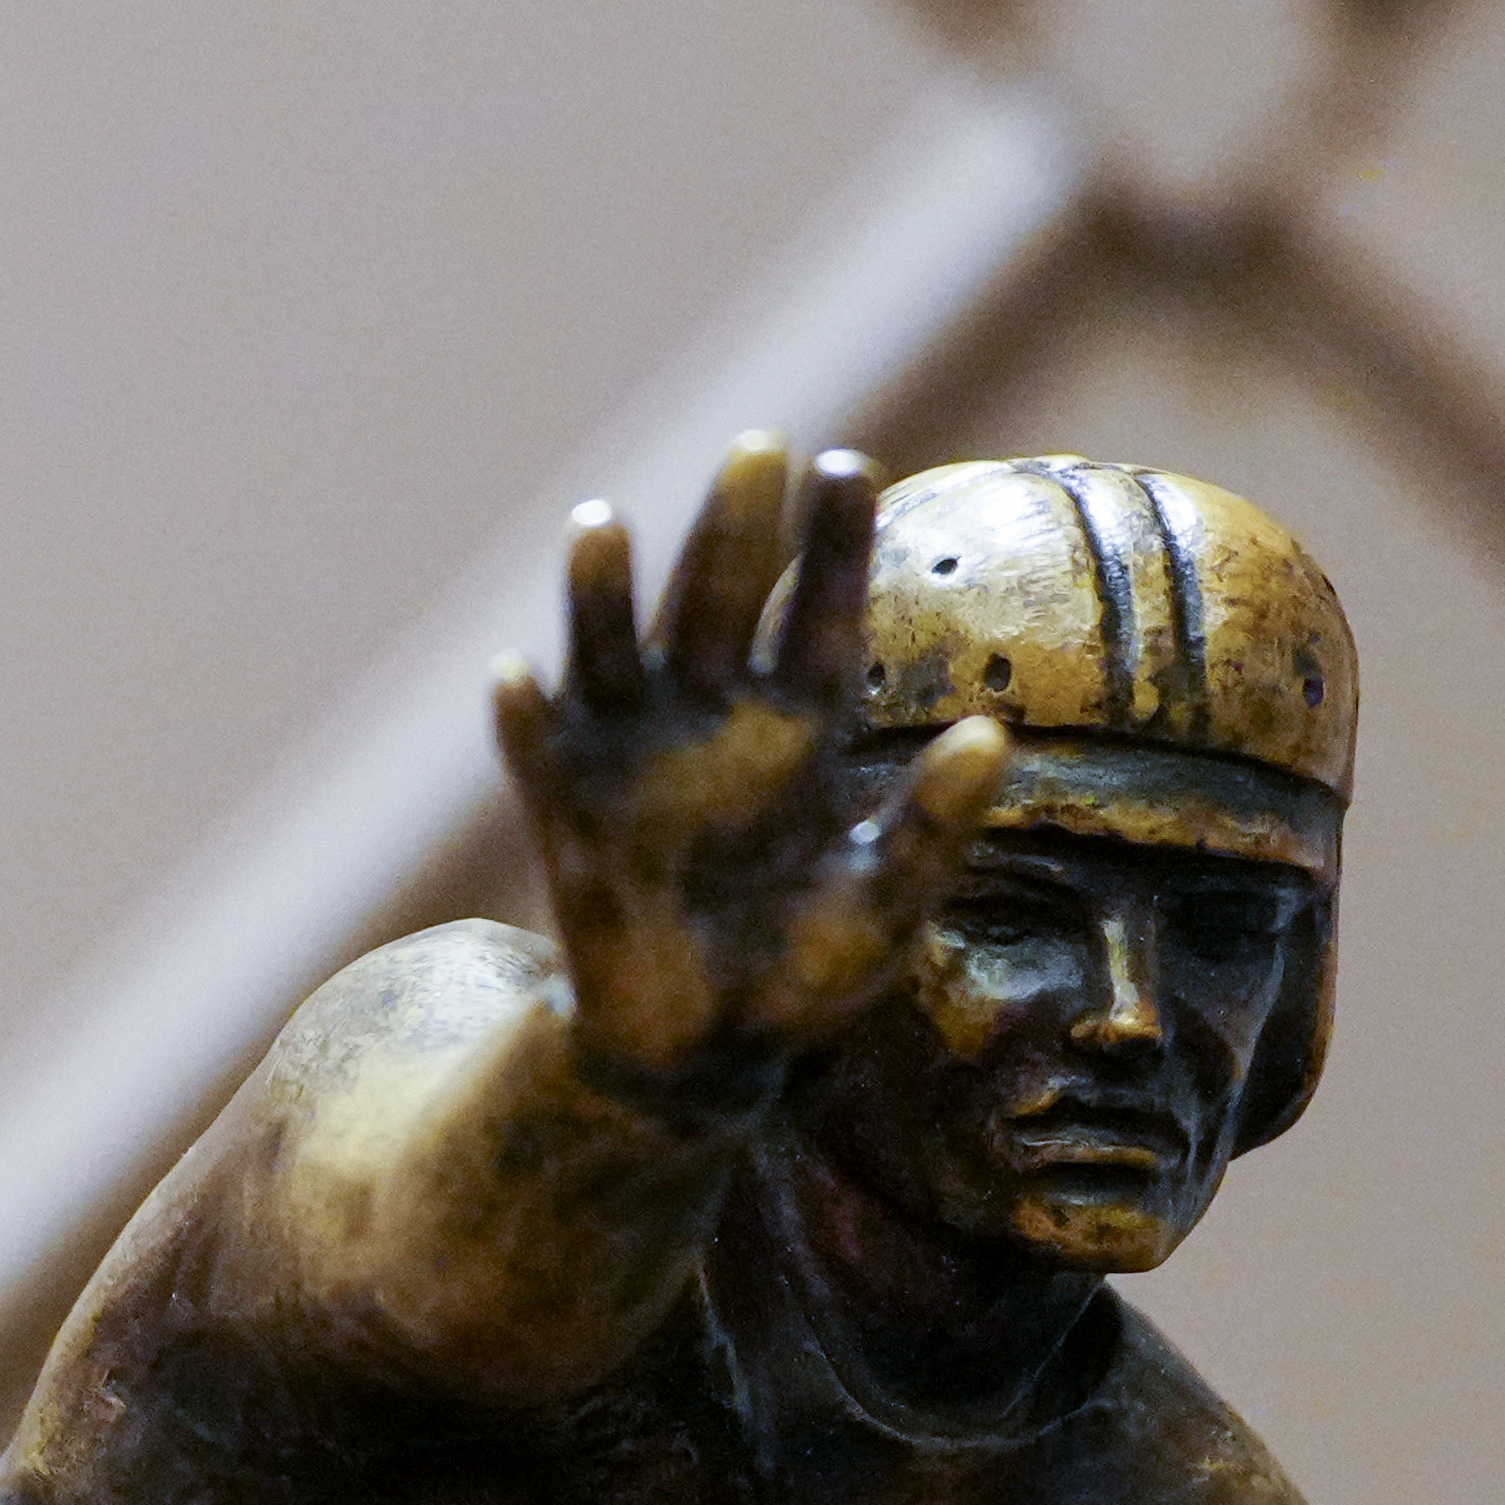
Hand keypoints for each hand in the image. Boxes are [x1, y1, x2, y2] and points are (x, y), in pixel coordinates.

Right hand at [498, 440, 1005, 1111]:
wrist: (705, 1055)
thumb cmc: (805, 976)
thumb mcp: (887, 906)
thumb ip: (934, 826)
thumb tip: (991, 737)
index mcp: (802, 730)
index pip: (821, 616)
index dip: (833, 545)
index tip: (848, 471)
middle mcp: (715, 721)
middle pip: (722, 601)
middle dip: (735, 527)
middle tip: (756, 448)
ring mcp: (636, 759)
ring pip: (617, 651)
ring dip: (604, 591)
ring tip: (600, 524)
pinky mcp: (568, 815)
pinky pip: (541, 754)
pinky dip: (525, 720)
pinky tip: (513, 678)